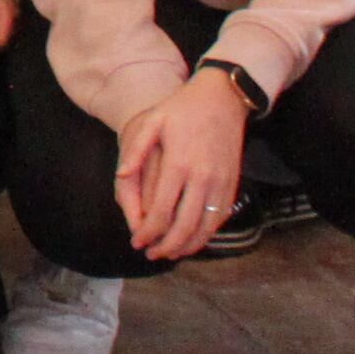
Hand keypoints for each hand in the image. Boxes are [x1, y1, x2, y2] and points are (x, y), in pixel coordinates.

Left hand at [114, 74, 250, 262]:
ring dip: (188, 246)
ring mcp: (221, 182)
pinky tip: (194, 239)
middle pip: (185, 227)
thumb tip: (121, 176)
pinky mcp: (232, 183)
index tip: (137, 242)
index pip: (163, 211)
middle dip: (167, 246)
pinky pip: (220, 217)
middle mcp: (202, 178)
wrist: (223, 98)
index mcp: (179, 165)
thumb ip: (136, 150)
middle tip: (152, 254)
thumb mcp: (152, 121)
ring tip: (171, 253)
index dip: (149, 232)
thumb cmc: (182, 109)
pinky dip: (207, 234)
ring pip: (206, 227)